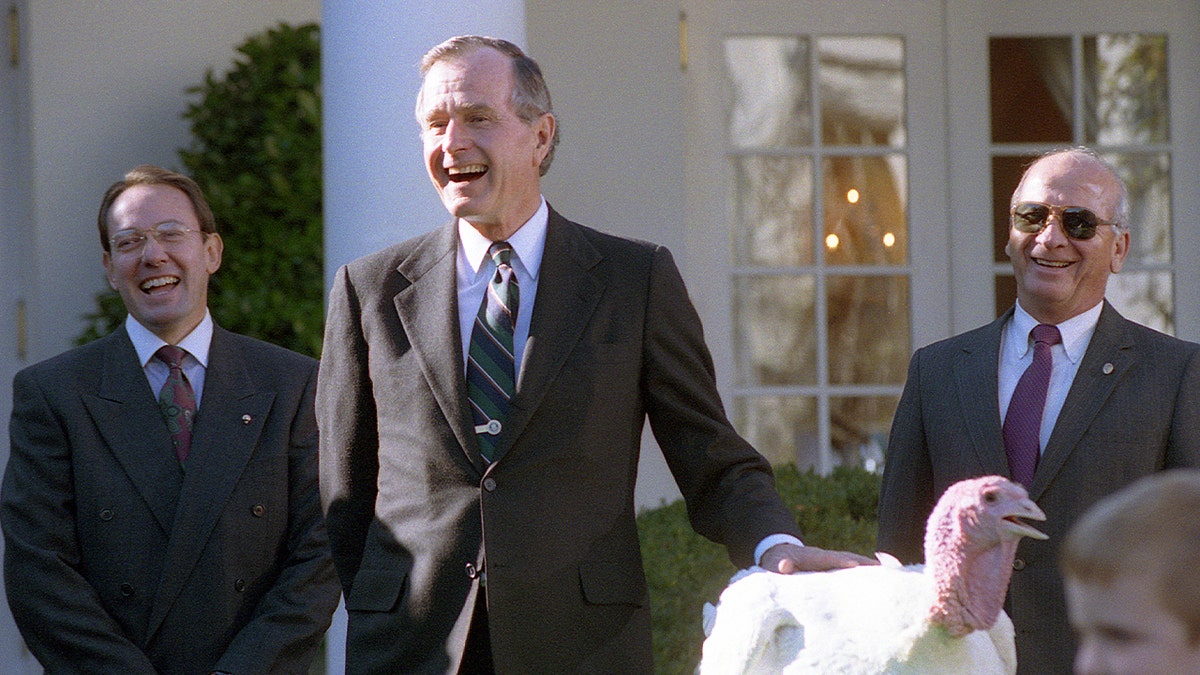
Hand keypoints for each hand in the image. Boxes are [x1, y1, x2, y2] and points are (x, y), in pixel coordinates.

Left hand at [760, 543, 875, 573]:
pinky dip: (863, 569)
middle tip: (881, 568)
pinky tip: (878, 577)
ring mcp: (829, 559)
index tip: (854, 564)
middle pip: (845, 557)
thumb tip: (784, 566)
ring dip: (867, 565)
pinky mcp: (832, 566)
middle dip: (862, 561)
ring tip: (887, 572)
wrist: (778, 553)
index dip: (840, 561)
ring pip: (850, 560)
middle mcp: (823, 555)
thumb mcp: (773, 564)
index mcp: (810, 556)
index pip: (827, 559)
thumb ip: (780, 565)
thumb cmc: (776, 562)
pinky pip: (850, 566)